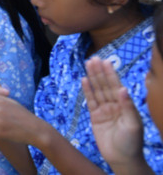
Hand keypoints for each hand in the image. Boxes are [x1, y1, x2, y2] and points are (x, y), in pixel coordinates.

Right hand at [83, 57, 147, 171]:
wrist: (122, 159)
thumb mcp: (134, 125)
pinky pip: (90, 101)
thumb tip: (123, 89)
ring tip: (88, 64)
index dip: (111, 74)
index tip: (106, 62)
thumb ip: (128, 106)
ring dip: (93, 77)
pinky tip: (84, 80)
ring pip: (97, 90)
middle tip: (93, 58)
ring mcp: (105, 110)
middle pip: (105, 85)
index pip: (117, 86)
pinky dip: (87, 90)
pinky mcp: (95, 117)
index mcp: (126, 105)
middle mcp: (115, 105)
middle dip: (100, 72)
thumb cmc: (132, 143)